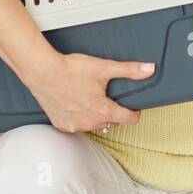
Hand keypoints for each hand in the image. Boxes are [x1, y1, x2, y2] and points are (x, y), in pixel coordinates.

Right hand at [24, 52, 154, 133]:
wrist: (43, 72)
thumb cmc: (70, 70)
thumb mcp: (104, 67)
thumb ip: (129, 70)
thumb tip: (149, 69)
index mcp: (103, 111)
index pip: (129, 119)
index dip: (134, 112)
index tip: (133, 107)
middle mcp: (89, 122)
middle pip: (111, 122)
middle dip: (113, 112)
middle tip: (108, 98)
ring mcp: (74, 125)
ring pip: (94, 125)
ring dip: (96, 116)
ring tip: (92, 100)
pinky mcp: (61, 125)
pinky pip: (77, 125)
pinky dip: (79, 118)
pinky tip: (77, 105)